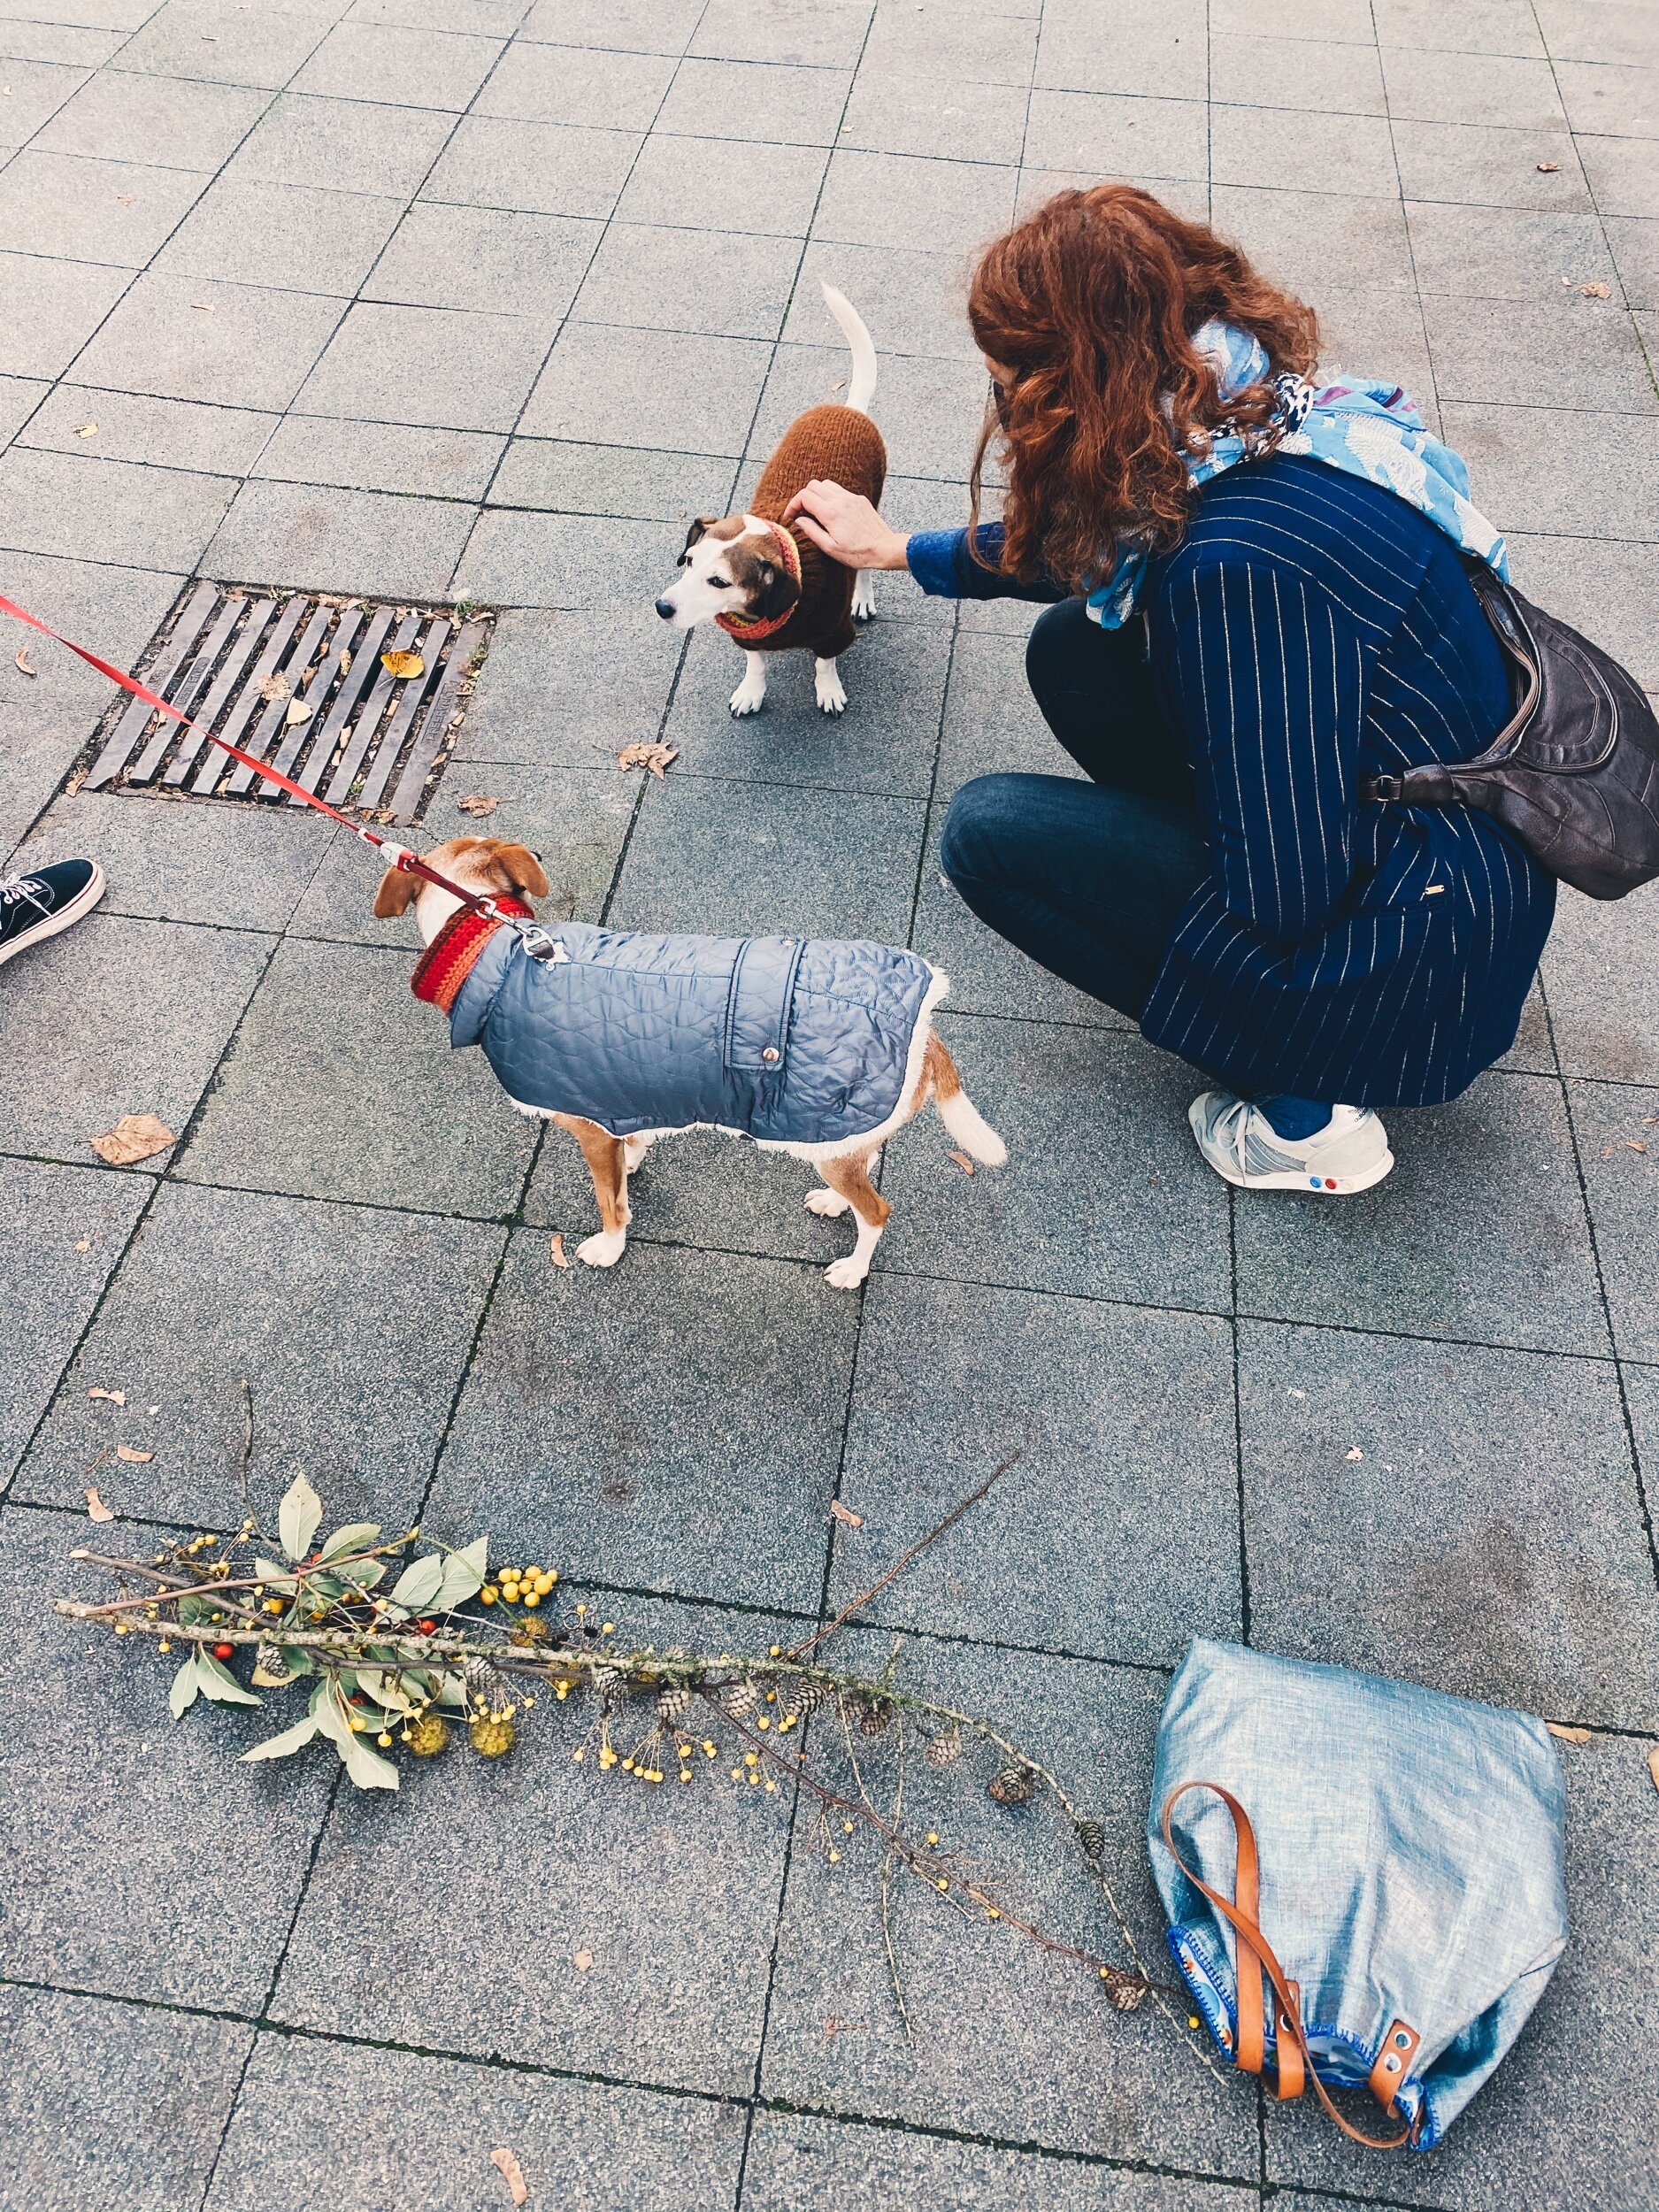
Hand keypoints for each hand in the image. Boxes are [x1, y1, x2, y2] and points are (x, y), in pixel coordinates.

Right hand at [783, 480, 910, 570]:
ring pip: (826, 484)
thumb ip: (811, 531)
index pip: (804, 496)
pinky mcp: (859, 499)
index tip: (791, 517)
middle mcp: (840, 500)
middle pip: (813, 485)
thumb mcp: (830, 548)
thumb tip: (798, 521)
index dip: (793, 505)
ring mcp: (851, 497)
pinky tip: (831, 512)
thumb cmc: (858, 553)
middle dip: (803, 498)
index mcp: (831, 512)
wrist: (884, 549)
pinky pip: (839, 490)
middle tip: (802, 514)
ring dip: (816, 495)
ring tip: (816, 512)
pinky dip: (830, 496)